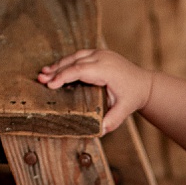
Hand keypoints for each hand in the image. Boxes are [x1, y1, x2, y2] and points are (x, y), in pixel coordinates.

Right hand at [37, 49, 152, 133]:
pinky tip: (56, 69)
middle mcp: (102, 58)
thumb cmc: (132, 97)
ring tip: (44, 73)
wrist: (145, 84)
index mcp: (106, 69)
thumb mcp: (124, 110)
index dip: (64, 77)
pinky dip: (67, 62)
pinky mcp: (99, 53)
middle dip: (56, 71)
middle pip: (74, 62)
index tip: (50, 85)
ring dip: (59, 65)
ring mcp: (101, 53)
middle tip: (40, 79)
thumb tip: (101, 131)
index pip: (80, 71)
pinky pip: (79, 56)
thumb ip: (112, 120)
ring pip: (75, 56)